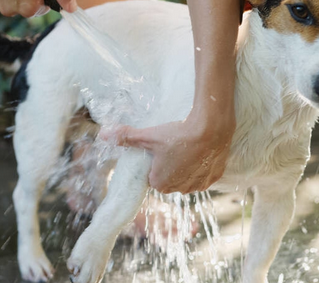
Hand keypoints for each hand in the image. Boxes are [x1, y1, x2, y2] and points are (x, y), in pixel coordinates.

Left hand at [100, 109, 234, 193]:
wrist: (211, 129)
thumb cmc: (177, 134)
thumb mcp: (148, 135)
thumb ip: (126, 137)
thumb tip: (103, 134)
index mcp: (161, 183)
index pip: (153, 176)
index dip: (155, 163)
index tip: (159, 150)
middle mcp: (180, 189)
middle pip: (170, 178)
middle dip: (170, 166)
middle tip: (173, 146)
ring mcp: (198, 185)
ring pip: (188, 178)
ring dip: (186, 167)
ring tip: (187, 148)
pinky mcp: (214, 178)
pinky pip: (204, 175)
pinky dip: (202, 166)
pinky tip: (200, 152)